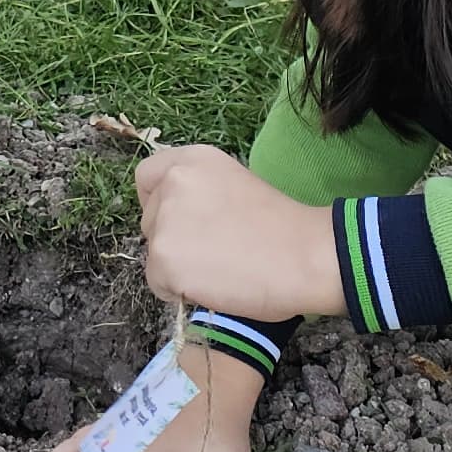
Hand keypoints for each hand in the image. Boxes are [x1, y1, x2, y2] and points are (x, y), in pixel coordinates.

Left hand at [136, 146, 346, 322]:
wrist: (305, 255)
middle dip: (171, 239)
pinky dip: (179, 291)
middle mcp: (173, 182)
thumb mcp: (234, 185)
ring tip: (220, 269)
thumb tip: (182, 222)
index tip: (179, 222)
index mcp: (193, 160)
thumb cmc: (282, 228)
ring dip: (177, 268)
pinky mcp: (164, 258)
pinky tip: (215, 285)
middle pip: (148, 220)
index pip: (146, 176)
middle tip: (213, 251)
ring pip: (153, 254)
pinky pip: (158, 283)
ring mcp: (165, 220)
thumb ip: (200, 195)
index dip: (157, 202)